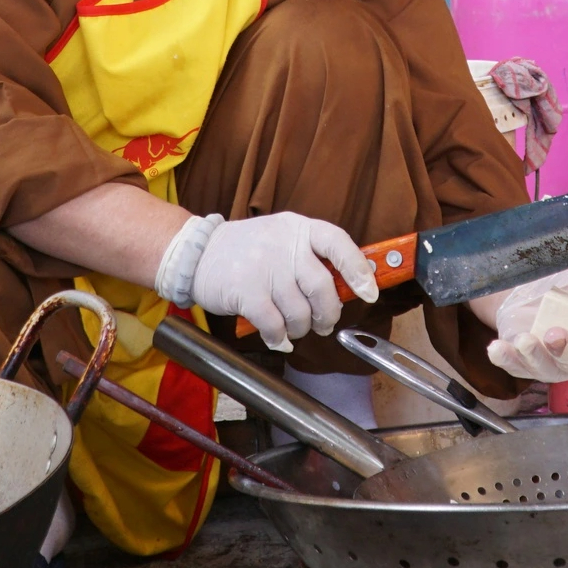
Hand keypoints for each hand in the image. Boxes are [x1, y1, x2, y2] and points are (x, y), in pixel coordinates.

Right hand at [191, 213, 378, 351]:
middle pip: (323, 288)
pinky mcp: (246, 292)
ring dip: (301, 328)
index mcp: (299, 228)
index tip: (369, 292)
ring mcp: (265, 268)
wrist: (197, 252)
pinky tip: (278, 339)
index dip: (358, 269)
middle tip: (325, 324)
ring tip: (295, 328)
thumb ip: (312, 255)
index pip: (339, 243)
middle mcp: (285, 246)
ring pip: (300, 312)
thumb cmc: (249, 249)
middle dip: (328, 314)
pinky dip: (280, 338)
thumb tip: (351, 283)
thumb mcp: (283, 237)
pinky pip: (275, 325)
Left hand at [484, 260, 567, 382]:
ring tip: (527, 338)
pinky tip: (497, 348)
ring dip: (534, 355)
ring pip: (543, 366)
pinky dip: (504, 357)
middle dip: (567, 351)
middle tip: (559, 334)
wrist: (533, 280)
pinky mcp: (519, 354)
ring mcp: (546, 358)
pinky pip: (513, 363)